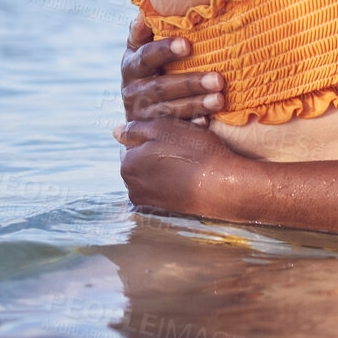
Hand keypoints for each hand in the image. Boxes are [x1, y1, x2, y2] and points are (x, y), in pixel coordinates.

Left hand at [115, 117, 241, 217]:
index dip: (154, 135)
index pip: (133, 143)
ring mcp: (148, 201)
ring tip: (189, 159)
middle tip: (183, 145)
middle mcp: (132, 186)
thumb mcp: (164, 127)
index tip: (173, 135)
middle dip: (158, 151)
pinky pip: (165, 187)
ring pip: (154, 173)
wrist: (222, 186)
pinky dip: (175, 180)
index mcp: (127, 164)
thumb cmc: (194, 152)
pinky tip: (191, 174)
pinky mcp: (164, 211)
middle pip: (142, 160)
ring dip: (167, 165)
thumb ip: (136, 129)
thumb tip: (116, 132)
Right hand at [121, 17, 224, 122]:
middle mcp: (132, 91)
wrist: (137, 109)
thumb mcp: (140, 49)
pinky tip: (208, 122)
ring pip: (170, 110)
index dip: (165, 50)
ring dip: (196, 105)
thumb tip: (144, 11)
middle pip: (162, 87)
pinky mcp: (154, 131)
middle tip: (218, 79)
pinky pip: (174, 130)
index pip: (147, 56)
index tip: (188, 44)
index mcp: (130, 66)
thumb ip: (143, 31)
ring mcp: (143, 114)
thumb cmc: (149, 67)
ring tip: (220, 99)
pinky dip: (191, 126)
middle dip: (191, 83)